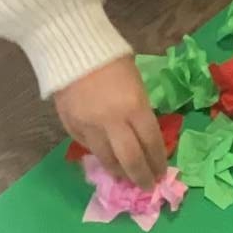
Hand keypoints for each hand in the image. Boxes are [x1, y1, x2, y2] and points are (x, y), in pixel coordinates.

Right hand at [55, 59, 166, 188]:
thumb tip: (142, 134)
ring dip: (118, 171)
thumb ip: (139, 109)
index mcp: (134, 107)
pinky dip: (98, 155)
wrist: (71, 47)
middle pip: (130, 159)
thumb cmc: (111, 59)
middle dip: (140, 176)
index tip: (161, 172)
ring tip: (125, 177)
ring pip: (106, 159)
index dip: (157, 161)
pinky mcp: (70, 126)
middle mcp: (112, 122)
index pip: (150, 143)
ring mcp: (89, 126)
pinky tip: (105, 159)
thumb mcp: (136, 82)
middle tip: (146, 186)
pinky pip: (87, 147)